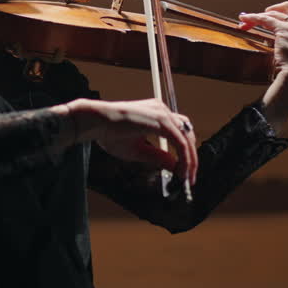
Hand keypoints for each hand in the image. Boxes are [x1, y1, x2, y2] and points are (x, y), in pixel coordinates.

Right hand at [61, 97, 197, 185]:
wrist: (96, 122)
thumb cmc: (109, 133)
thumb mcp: (138, 150)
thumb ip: (158, 157)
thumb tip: (176, 166)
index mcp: (157, 114)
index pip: (180, 133)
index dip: (185, 153)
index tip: (184, 171)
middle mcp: (162, 110)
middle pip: (187, 134)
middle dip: (191, 158)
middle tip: (189, 177)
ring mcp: (163, 113)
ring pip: (186, 139)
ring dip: (190, 160)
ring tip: (187, 177)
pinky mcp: (162, 120)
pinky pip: (180, 142)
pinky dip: (184, 158)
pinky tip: (181, 171)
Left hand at [238, 1, 287, 132]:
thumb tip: (281, 49)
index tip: (279, 13)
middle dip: (274, 8)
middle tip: (263, 15)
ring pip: (274, 13)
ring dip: (259, 15)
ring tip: (247, 20)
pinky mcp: (283, 30)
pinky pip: (264, 19)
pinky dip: (253, 18)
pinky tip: (245, 20)